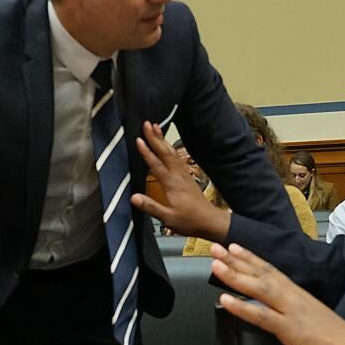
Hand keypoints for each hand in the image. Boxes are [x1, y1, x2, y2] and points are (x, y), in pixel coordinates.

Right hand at [131, 122, 229, 240]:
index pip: (156, 164)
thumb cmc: (190, 221)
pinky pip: (177, 158)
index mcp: (172, 184)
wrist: (210, 221)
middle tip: (147, 123)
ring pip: (172, 153)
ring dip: (163, 140)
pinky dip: (170, 148)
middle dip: (155, 138)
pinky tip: (167, 145)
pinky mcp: (187, 177)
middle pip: (165, 153)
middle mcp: (178, 176)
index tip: (138, 139)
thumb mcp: (168, 218)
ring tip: (156, 128)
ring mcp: (184, 175)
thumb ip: (151, 207)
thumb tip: (134, 197)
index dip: (147, 152)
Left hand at [211, 243, 344, 344]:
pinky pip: (263, 316)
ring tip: (216, 265)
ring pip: (260, 289)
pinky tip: (225, 300)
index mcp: (299, 295)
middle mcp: (294, 298)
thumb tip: (279, 311)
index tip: (235, 247)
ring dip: (236, 276)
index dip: (252, 258)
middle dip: (237, 260)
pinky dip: (242, 307)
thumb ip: (293, 311)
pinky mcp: (291, 330)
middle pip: (262, 273)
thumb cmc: (335, 341)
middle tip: (216, 248)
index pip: (272, 271)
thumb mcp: (311, 319)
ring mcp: (292, 312)